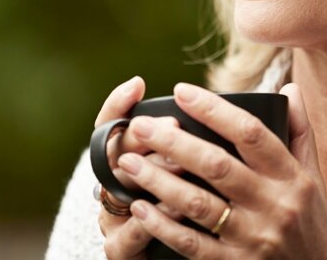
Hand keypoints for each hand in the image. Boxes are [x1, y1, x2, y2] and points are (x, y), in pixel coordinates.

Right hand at [95, 76, 181, 259]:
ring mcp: (111, 219)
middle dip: (146, 138)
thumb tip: (219, 96)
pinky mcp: (119, 250)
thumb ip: (191, 137)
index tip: (137, 84)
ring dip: (154, 176)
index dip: (118, 104)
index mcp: (119, 161)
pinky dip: (154, 221)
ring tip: (181, 164)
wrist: (150, 257)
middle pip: (115, 155)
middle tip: (173, 123)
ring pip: (123, 193)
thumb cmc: (175, 202)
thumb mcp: (181, 166)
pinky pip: (132, 237)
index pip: (107, 125)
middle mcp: (108, 187)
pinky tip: (176, 208)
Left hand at [115, 83, 326, 258]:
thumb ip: (300, 132)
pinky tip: (139, 207)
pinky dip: (163, 225)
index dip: (214, 109)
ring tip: (127, 161)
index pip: (250, 133)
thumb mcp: (314, 179)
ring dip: (158, 181)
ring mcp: (252, 239)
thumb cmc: (312, 225)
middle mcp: (273, 205)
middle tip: (141, 125)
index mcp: (291, 177)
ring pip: (198, 204)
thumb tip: (290, 87)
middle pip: (217, 165)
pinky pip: (192, 245)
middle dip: (174, 142)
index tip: (182, 91)